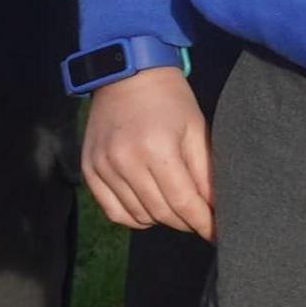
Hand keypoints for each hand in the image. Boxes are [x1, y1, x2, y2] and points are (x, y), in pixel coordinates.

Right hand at [80, 66, 212, 237]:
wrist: (127, 72)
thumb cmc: (169, 99)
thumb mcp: (195, 129)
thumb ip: (205, 173)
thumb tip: (215, 211)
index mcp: (157, 148)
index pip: (183, 202)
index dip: (202, 223)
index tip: (216, 234)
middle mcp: (126, 161)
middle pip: (161, 213)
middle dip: (185, 222)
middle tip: (197, 219)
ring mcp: (104, 166)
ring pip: (138, 216)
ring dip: (161, 219)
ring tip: (173, 206)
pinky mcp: (89, 170)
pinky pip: (113, 212)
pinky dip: (133, 217)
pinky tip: (147, 206)